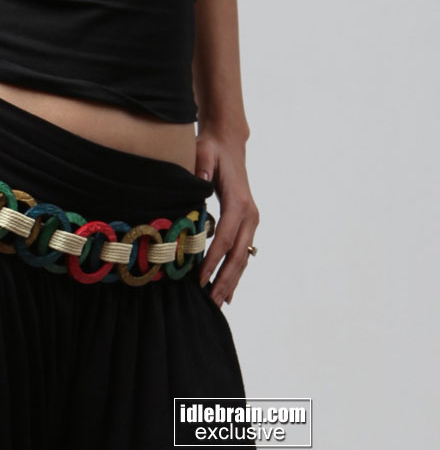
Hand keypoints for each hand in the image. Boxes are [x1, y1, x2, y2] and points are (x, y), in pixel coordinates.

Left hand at [194, 129, 258, 306]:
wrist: (230, 146)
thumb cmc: (213, 150)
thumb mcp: (204, 153)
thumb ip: (201, 167)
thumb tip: (197, 183)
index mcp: (239, 202)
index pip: (225, 237)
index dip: (213, 260)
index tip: (199, 279)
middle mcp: (250, 215)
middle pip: (238, 254)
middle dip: (224, 280)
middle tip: (210, 302)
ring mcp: (251, 221)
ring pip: (243, 258)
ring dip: (231, 281)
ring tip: (218, 303)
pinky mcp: (247, 225)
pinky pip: (242, 253)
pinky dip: (235, 273)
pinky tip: (227, 292)